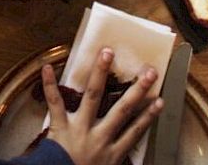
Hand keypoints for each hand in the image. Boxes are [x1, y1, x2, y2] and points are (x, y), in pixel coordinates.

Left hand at [40, 48, 163, 164]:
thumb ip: (115, 160)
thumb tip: (124, 147)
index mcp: (112, 153)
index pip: (135, 131)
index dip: (149, 116)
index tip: (160, 101)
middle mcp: (100, 138)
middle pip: (122, 110)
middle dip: (137, 90)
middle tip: (149, 72)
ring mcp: (80, 130)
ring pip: (93, 97)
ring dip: (100, 73)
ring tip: (107, 53)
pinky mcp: (60, 127)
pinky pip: (55, 103)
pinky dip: (49, 85)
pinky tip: (48, 67)